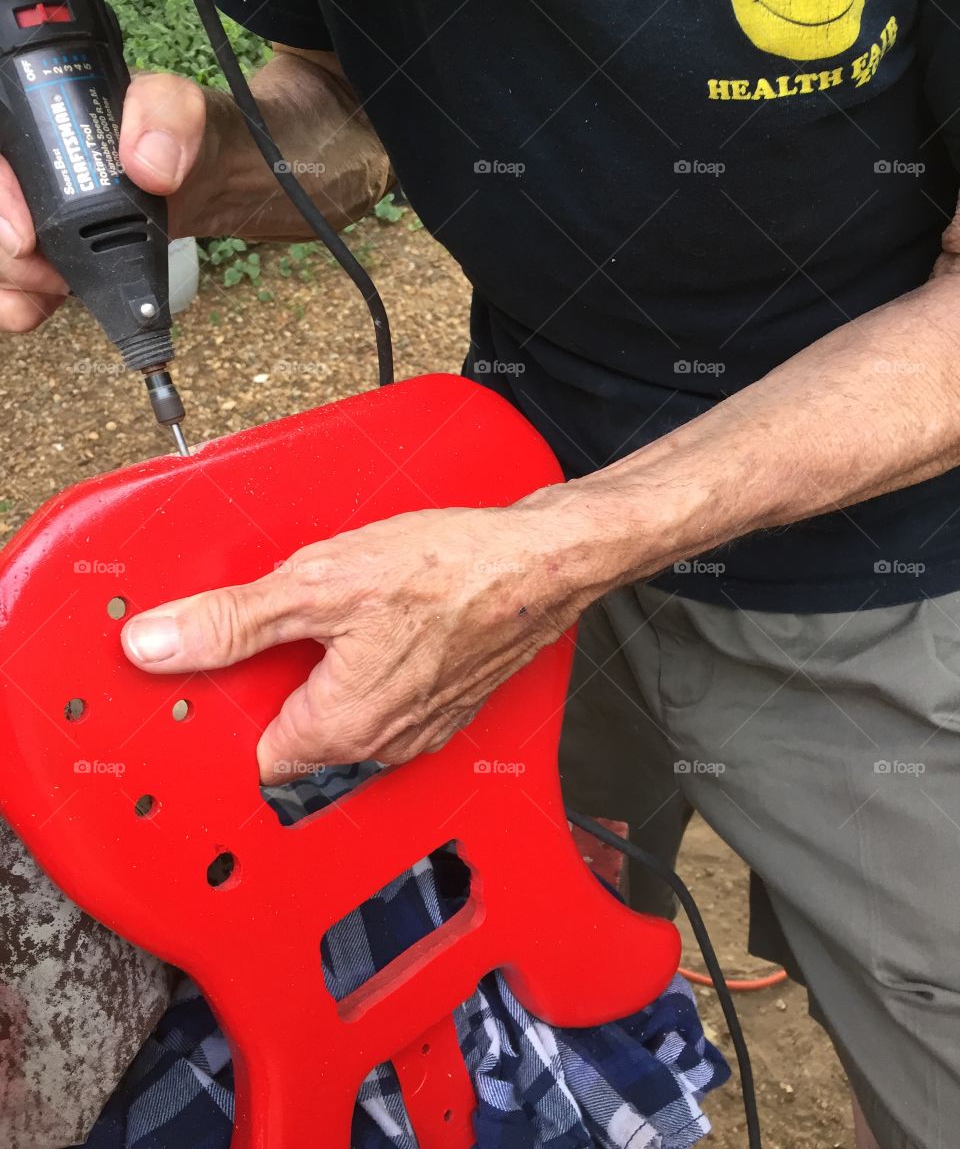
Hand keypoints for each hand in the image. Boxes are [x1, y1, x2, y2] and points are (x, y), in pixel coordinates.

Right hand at [0, 73, 207, 331]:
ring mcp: (31, 208)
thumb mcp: (183, 109)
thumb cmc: (185, 134)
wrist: (209, 180)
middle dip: (5, 254)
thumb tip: (145, 166)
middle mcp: (24, 162)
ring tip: (57, 290)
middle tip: (51, 276)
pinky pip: (11, 281)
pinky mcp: (47, 247)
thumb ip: (167, 116)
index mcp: (36, 113)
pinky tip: (40, 309)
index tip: (25, 239)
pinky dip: (17, 301)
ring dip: (12, 281)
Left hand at [121, 501, 594, 780]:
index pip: (250, 757)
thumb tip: (157, 646)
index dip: (227, 713)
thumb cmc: (448, 570)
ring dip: (327, 677)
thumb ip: (231, 622)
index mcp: (338, 729)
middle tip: (281, 629)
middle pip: (296, 738)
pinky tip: (380, 623)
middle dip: (277, 688)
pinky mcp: (447, 705)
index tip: (217, 676)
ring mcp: (419, 728)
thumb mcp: (318, 582)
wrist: (541, 562)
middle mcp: (380, 745)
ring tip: (337, 619)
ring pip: (343, 718)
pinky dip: (371, 670)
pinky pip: (386, 702)